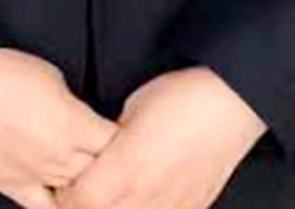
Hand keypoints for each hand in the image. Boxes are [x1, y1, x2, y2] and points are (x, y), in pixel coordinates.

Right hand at [0, 47, 120, 208]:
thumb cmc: (2, 69)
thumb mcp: (53, 77)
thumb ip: (74, 107)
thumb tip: (83, 121)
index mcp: (72, 123)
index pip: (116, 143)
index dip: (125, 139)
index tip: (127, 133)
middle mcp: (58, 156)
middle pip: (101, 172)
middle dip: (110, 164)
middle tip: (112, 155)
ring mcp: (35, 175)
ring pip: (77, 195)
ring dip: (87, 184)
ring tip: (91, 174)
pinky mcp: (12, 186)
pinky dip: (60, 206)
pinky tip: (68, 200)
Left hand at [52, 66, 266, 208]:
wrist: (231, 103)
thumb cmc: (183, 97)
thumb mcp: (131, 108)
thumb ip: (107, 138)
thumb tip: (93, 151)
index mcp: (124, 168)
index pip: (76, 203)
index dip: (64, 194)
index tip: (63, 181)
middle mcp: (145, 196)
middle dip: (86, 203)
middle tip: (86, 186)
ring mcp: (170, 208)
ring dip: (115, 208)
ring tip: (116, 189)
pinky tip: (144, 194)